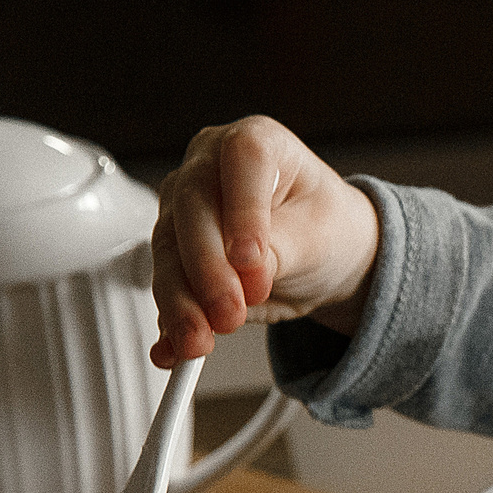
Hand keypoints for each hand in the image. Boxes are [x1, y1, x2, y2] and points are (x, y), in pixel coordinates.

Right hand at [150, 117, 381, 366]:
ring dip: (180, 303)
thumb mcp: (320, 237)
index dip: (243, 210)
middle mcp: (209, 169)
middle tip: (228, 313)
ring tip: (199, 341)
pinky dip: (168, 323)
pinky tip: (171, 349)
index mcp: (256, 143)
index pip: (243, 161)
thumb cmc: (327, 228)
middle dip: (208, 269)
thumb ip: (281, 250)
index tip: (252, 262)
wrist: (322, 259)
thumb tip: (243, 274)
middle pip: (193, 209)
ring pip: (168, 252)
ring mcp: (183, 211)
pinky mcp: (173, 255)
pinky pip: (165, 287)